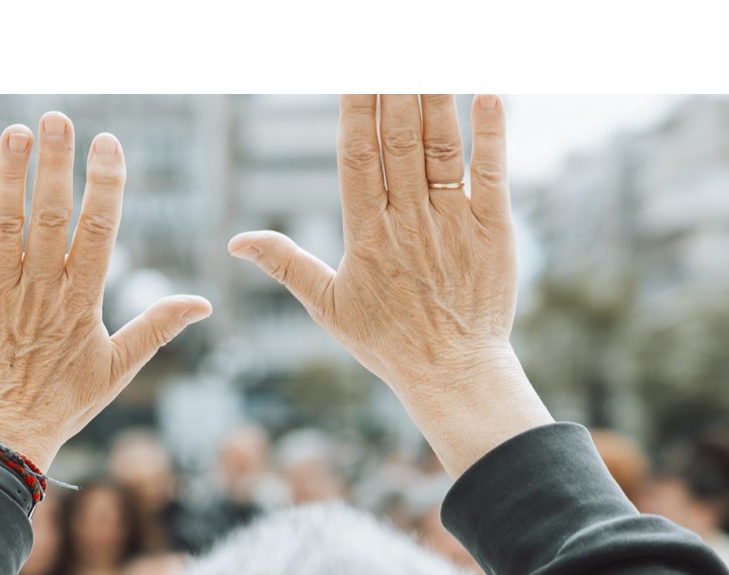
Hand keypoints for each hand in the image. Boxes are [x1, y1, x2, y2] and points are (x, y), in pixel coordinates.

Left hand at [0, 112, 211, 470]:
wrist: (2, 440)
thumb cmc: (61, 404)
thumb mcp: (116, 370)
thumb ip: (156, 329)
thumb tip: (202, 303)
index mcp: (82, 301)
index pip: (99, 231)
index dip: (105, 185)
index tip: (108, 142)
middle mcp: (40, 290)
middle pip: (49, 216)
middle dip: (55, 165)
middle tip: (58, 118)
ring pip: (3, 224)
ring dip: (7, 176)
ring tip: (14, 132)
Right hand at [228, 94, 550, 476]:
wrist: (452, 372)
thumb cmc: (387, 340)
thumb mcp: (327, 306)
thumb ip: (285, 264)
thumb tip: (236, 241)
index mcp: (365, 235)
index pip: (356, 157)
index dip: (356, 111)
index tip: (356, 73)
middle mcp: (407, 221)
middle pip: (399, 140)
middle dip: (395, 88)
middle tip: (394, 48)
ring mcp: (452, 223)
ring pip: (441, 147)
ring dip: (436, 98)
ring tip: (430, 58)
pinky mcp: (492, 230)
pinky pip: (492, 173)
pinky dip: (492, 134)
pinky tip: (489, 94)